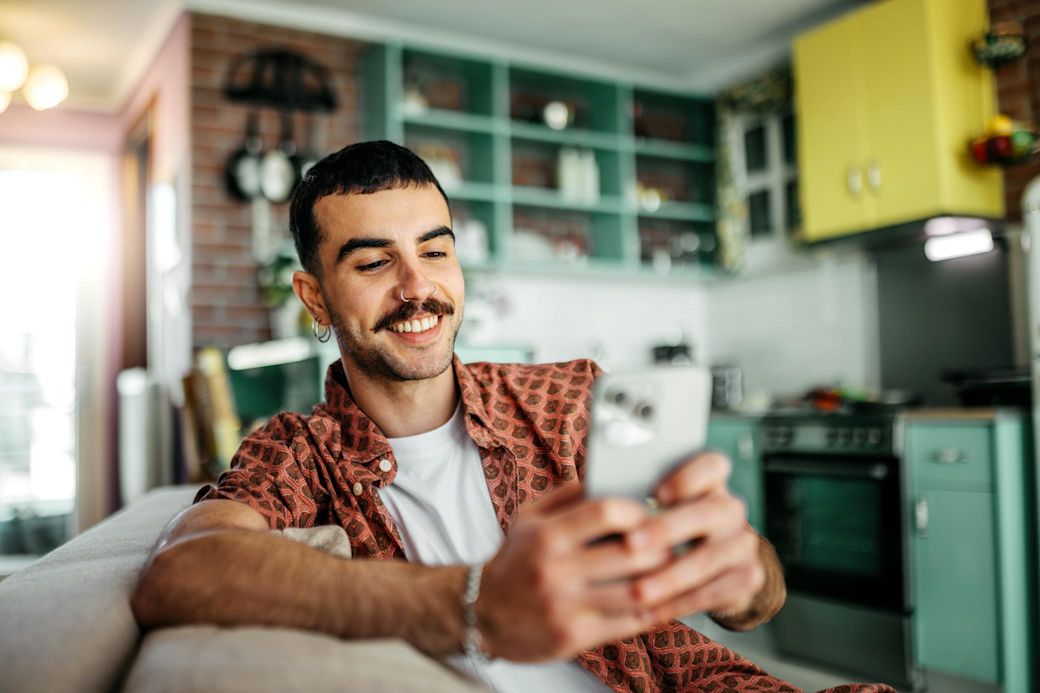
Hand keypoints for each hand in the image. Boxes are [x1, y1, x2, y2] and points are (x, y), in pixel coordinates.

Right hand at [477, 483, 670, 661]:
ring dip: (663, 580)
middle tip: (674, 541)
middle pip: (631, 553)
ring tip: (673, 570)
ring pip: (636, 591)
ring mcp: (565, 607)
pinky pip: (628, 623)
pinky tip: (660, 600)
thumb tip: (610, 476)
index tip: (650, 512)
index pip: (605, 512)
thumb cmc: (516, 559)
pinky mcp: (574, 638)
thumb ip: (567, 495)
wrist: (482, 613)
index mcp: (546, 535)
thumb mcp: (529, 518)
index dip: (637, 510)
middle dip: (661, 546)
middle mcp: (554, 570)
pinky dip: (653, 611)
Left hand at [623, 451, 769, 626]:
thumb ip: (632, 498)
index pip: (713, 464)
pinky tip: (654, 610)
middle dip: (668, 529)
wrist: (711, 571)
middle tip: (632, 544)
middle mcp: (731, 509)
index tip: (656, 493)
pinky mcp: (749, 576)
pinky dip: (682, 602)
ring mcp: (743, 542)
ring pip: (711, 556)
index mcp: (710, 482)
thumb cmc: (662, 531)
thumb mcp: (651, 510)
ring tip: (639, 590)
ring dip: (672, 575)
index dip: (688, 476)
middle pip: (710, 511)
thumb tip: (590, 495)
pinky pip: (716, 591)